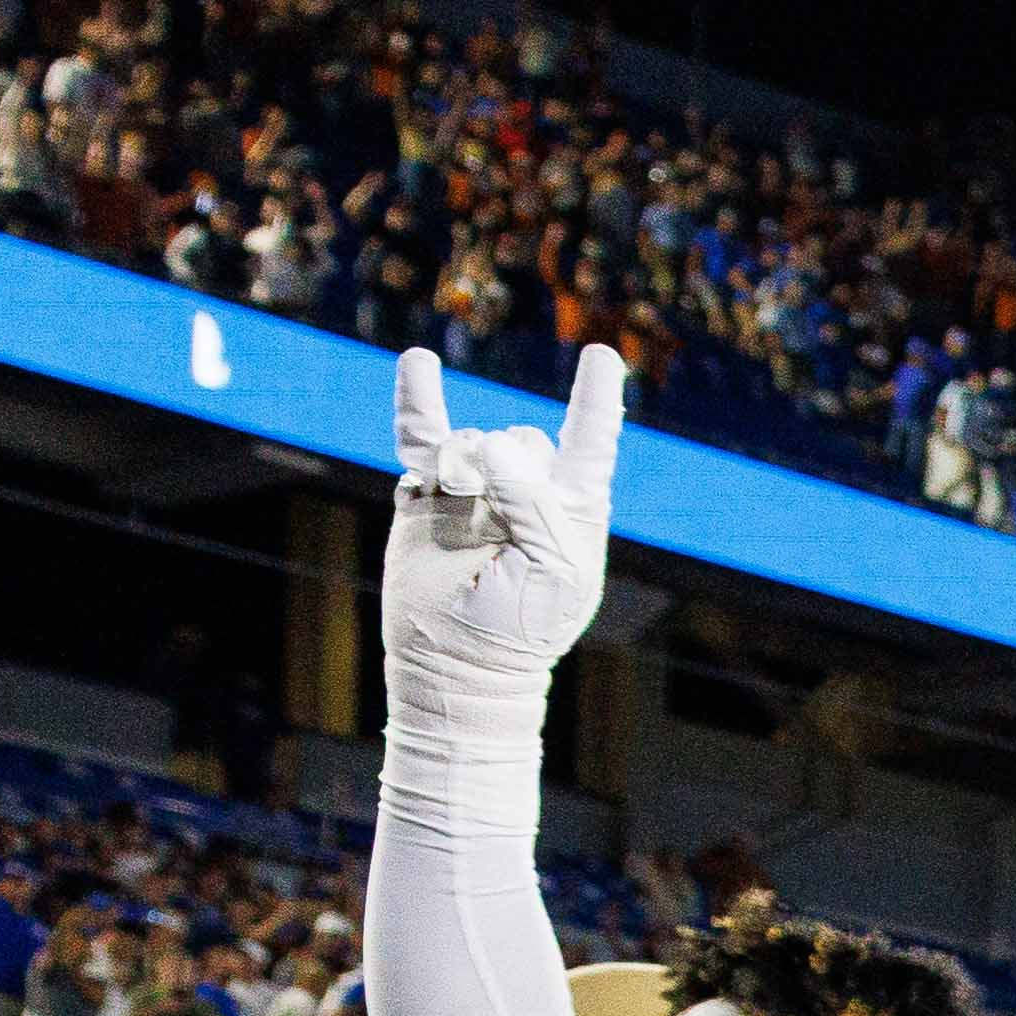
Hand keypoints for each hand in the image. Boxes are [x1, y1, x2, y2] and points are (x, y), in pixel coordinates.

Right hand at [380, 345, 622, 742]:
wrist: (457, 661)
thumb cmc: (522, 626)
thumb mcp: (553, 571)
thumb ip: (534, 504)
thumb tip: (492, 442)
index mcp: (572, 511)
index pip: (590, 442)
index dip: (596, 399)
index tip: (598, 354)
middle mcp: (525, 493)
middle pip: (523, 438)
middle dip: (509, 464)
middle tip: (496, 515)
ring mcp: (475, 491)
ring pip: (471, 440)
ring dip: (465, 465)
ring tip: (459, 502)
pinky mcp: (427, 496)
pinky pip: (420, 438)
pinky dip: (418, 400)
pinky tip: (420, 361)